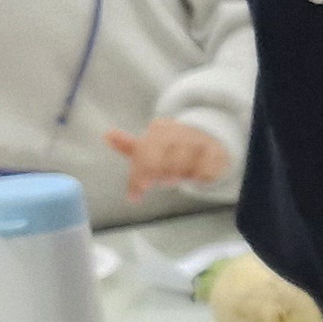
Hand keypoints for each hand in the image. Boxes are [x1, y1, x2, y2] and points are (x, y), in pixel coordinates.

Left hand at [107, 119, 229, 198]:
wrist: (208, 137)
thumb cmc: (172, 146)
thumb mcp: (149, 144)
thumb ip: (128, 146)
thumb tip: (107, 135)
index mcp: (159, 130)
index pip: (146, 152)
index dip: (141, 173)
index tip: (140, 191)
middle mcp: (179, 133)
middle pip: (164, 159)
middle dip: (161, 174)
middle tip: (163, 182)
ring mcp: (198, 142)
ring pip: (185, 164)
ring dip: (180, 174)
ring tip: (179, 177)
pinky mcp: (216, 152)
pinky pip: (206, 169)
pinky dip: (200, 176)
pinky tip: (196, 177)